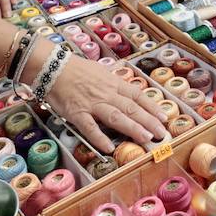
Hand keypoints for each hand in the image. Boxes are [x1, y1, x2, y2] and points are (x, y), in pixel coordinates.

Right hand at [44, 55, 168, 152]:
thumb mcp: (101, 72)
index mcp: (113, 83)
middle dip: (148, 121)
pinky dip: (99, 138)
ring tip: (146, 138)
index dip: (151, 106)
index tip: (163, 117)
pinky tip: (109, 148)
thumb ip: (114, 83)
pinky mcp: (77, 113)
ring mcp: (92, 104)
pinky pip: (90, 127)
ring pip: (116, 117)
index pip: (137, 95)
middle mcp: (106, 94)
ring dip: (132, 128)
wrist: (53, 67)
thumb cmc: (76, 69)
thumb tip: (127, 91)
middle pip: (131, 108)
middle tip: (161, 133)